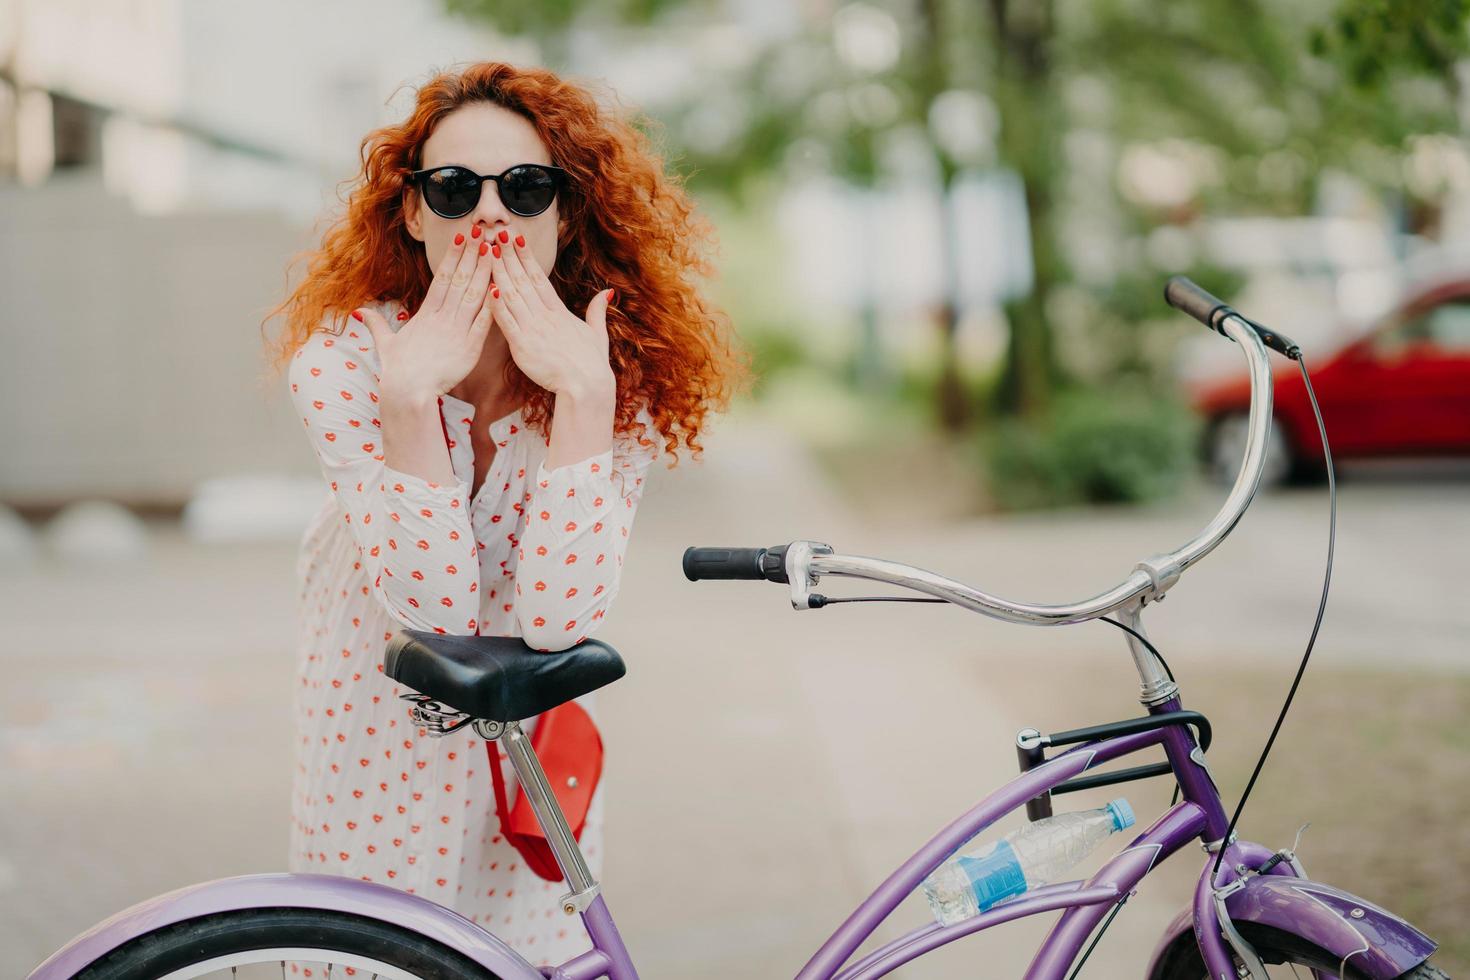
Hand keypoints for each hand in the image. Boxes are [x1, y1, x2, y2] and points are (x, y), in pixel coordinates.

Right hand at [353, 230, 495, 399]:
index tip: (460, 237)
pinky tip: (501, 288)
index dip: (452, 256)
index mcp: (425, 314)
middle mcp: (442, 318)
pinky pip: (483, 323)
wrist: (408, 392)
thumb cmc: (397, 371)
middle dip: (471, 255)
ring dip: (484, 272)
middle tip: (481, 233)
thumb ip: (377, 325)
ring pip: (473, 296)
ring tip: (493, 251)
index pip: (441, 278)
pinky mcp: (469, 349)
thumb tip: (361, 312)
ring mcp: (457, 332)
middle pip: (459, 280)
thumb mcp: (386, 344)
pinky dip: (492, 306)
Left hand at [487, 226, 615, 399]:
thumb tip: (606, 292)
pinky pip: (506, 322)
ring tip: (487, 252)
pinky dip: (497, 306)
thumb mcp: (598, 334)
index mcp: (559, 312)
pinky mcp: (522, 346)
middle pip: (523, 280)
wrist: (586, 387)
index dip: (526, 257)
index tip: (516, 238)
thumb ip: (597, 311)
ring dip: (499, 273)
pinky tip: (488, 288)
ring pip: (512, 296)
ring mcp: (533, 330)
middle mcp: (544, 316)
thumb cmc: (592, 364)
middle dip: (509, 256)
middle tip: (497, 234)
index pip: (539, 278)